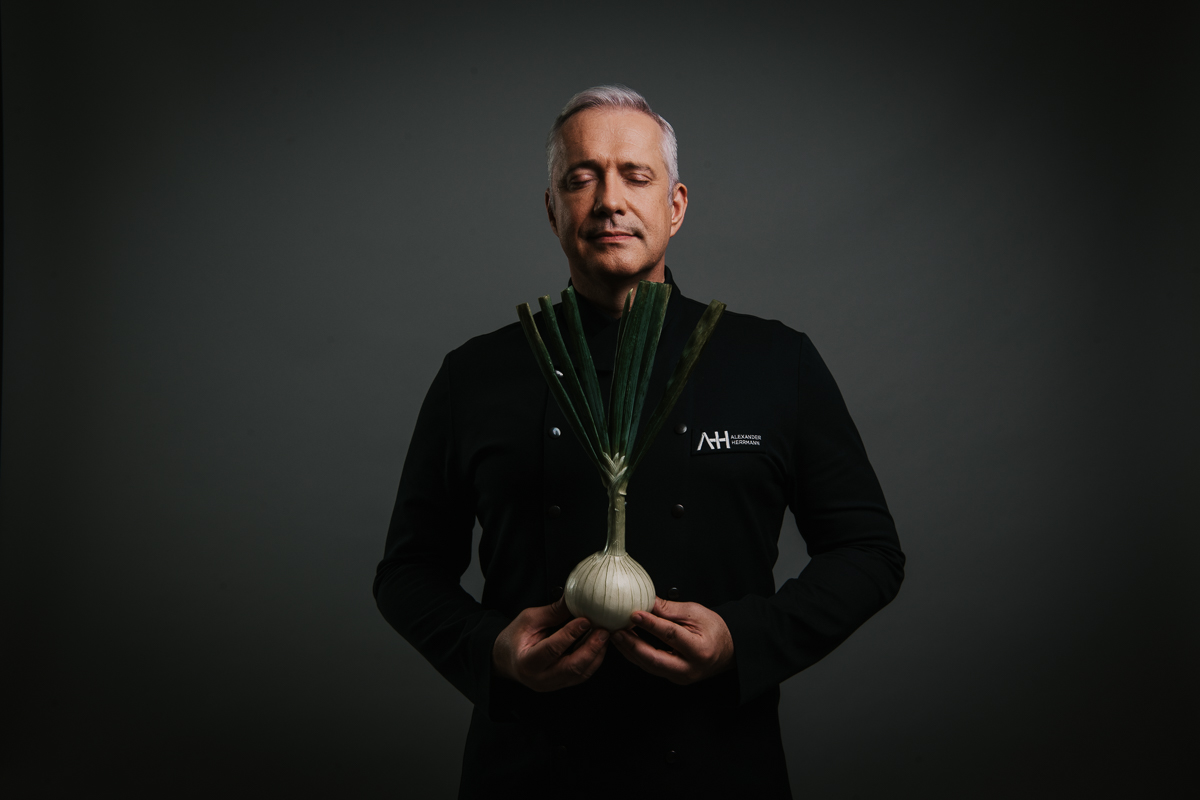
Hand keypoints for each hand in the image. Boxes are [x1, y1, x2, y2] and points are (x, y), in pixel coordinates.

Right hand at [491, 595, 608, 691]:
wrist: (507, 659)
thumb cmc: (515, 637)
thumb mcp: (528, 619)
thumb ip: (552, 612)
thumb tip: (574, 597)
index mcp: (527, 662)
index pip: (553, 649)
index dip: (571, 634)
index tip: (585, 619)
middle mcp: (540, 679)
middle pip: (572, 667)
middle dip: (591, 648)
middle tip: (603, 630)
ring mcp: (553, 685)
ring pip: (581, 673)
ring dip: (597, 653)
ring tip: (605, 634)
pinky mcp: (562, 684)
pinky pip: (583, 674)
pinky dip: (594, 659)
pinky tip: (599, 644)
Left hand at [611, 597, 734, 684]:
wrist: (727, 649)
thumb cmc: (714, 629)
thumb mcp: (695, 612)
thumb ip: (669, 609)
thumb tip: (646, 601)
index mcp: (700, 650)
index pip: (670, 635)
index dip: (651, 624)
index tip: (633, 614)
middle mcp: (690, 668)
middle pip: (655, 658)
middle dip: (633, 644)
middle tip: (617, 631)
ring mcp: (680, 676)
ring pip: (649, 665)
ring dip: (630, 650)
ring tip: (616, 635)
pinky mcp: (673, 677)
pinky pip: (651, 667)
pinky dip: (636, 655)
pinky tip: (626, 644)